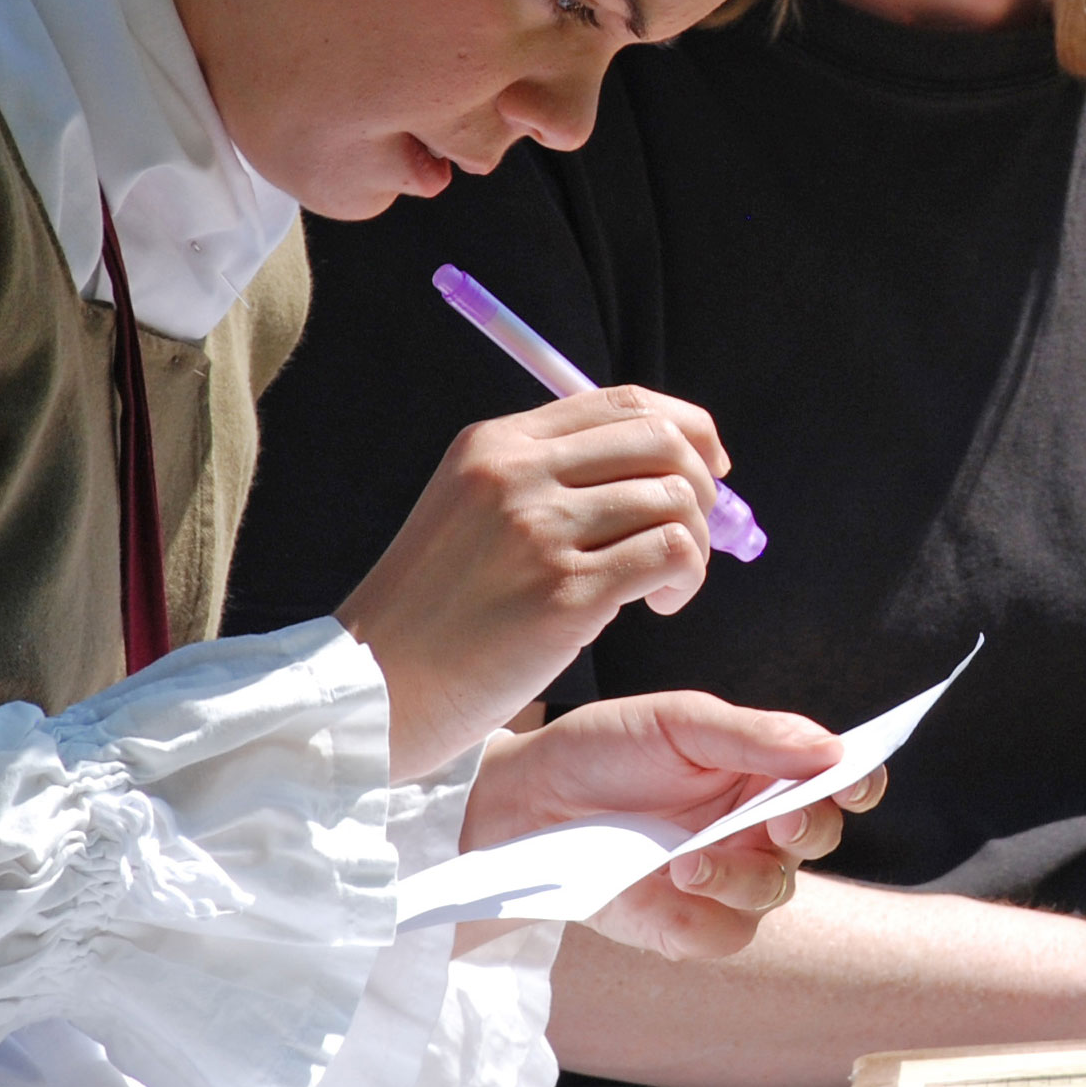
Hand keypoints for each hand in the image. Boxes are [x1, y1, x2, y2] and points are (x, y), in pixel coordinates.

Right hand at [338, 387, 731, 776]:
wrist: (377, 684)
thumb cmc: (436, 610)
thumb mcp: (472, 511)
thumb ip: (550, 480)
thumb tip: (666, 473)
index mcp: (497, 442)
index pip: (625, 402)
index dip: (687, 430)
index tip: (708, 469)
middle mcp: (518, 472)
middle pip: (661, 441)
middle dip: (702, 484)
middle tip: (695, 534)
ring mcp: (540, 530)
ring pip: (675, 499)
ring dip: (695, 544)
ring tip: (664, 585)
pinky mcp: (565, 592)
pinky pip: (671, 554)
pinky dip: (686, 578)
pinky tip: (659, 604)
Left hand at [463, 690, 887, 960]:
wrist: (525, 801)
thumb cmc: (602, 751)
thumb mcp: (677, 723)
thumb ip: (755, 735)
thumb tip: (832, 749)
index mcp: (766, 770)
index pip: (840, 780)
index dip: (859, 782)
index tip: (852, 780)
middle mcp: (755, 826)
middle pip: (820, 837)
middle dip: (808, 828)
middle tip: (781, 818)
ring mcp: (724, 878)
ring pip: (775, 892)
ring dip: (744, 876)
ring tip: (688, 860)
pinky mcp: (684, 924)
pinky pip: (723, 935)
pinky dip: (704, 915)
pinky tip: (666, 886)